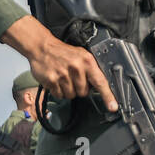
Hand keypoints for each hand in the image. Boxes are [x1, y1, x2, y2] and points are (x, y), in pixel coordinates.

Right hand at [2, 16, 117, 111]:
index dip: (108, 96)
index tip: (113, 107)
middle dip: (79, 88)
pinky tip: (56, 80)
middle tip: (73, 78)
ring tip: (63, 78)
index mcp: (87, 61)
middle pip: (84, 92)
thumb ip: (90, 69)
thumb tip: (99, 87)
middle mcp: (76, 67)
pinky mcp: (51, 80)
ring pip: (71, 95)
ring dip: (68, 90)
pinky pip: (59, 95)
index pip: (100, 82)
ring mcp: (63, 74)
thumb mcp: (81, 55)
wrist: (42, 47)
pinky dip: (58, 91)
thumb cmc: (63, 52)